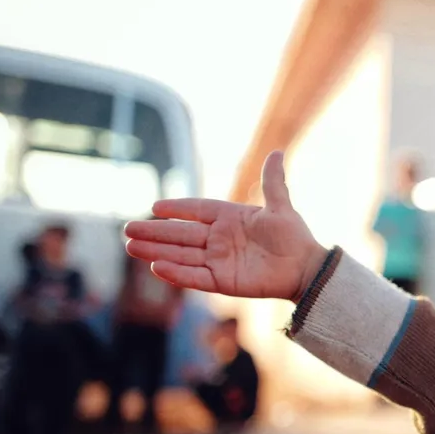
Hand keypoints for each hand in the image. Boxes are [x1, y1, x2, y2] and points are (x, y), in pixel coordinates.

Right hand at [124, 151, 327, 301]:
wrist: (306, 268)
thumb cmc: (294, 236)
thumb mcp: (281, 207)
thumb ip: (273, 182)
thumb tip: (276, 152)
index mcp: (230, 218)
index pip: (197, 210)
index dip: (177, 209)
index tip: (155, 207)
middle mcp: (219, 239)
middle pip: (181, 234)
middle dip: (155, 232)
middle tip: (128, 230)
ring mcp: (219, 261)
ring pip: (181, 254)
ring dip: (156, 250)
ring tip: (131, 246)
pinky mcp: (222, 282)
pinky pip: (195, 277)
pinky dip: (177, 273)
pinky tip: (156, 267)